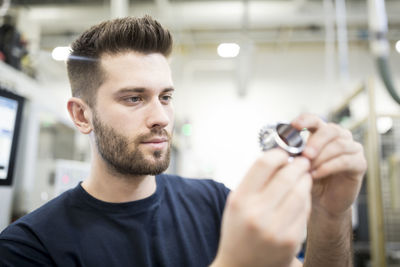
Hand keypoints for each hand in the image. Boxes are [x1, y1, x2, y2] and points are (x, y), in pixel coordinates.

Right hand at [212, 150, 311, 266]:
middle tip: (302, 161)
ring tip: (304, 176)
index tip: (283, 153)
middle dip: (298, 165)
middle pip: (286, 177)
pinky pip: (305, 211)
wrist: (241, 266)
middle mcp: (256, 214)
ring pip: (300, 193)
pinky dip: (306, 199)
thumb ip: (254, 181)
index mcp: (240, 201)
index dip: (278, 154)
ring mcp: (276, 229)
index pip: (263, 164)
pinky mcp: (291, 240)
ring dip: (305, 180)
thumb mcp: (237, 203)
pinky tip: (302, 196)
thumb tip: (279, 158)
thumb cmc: (239, 229)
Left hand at [292, 114, 366, 219]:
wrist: (323, 202)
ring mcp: (352, 149)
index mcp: (323, 133)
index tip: (294, 126)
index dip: (305, 120)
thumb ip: (294, 154)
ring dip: (321, 157)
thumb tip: (282, 148)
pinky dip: (328, 167)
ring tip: (308, 169)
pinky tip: (316, 174)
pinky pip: (345, 161)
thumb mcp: (299, 164)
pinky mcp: (360, 163)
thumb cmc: (310, 179)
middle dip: (316, 142)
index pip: (315, 120)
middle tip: (304, 154)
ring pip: (338, 145)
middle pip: (330, 130)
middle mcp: (340, 137)